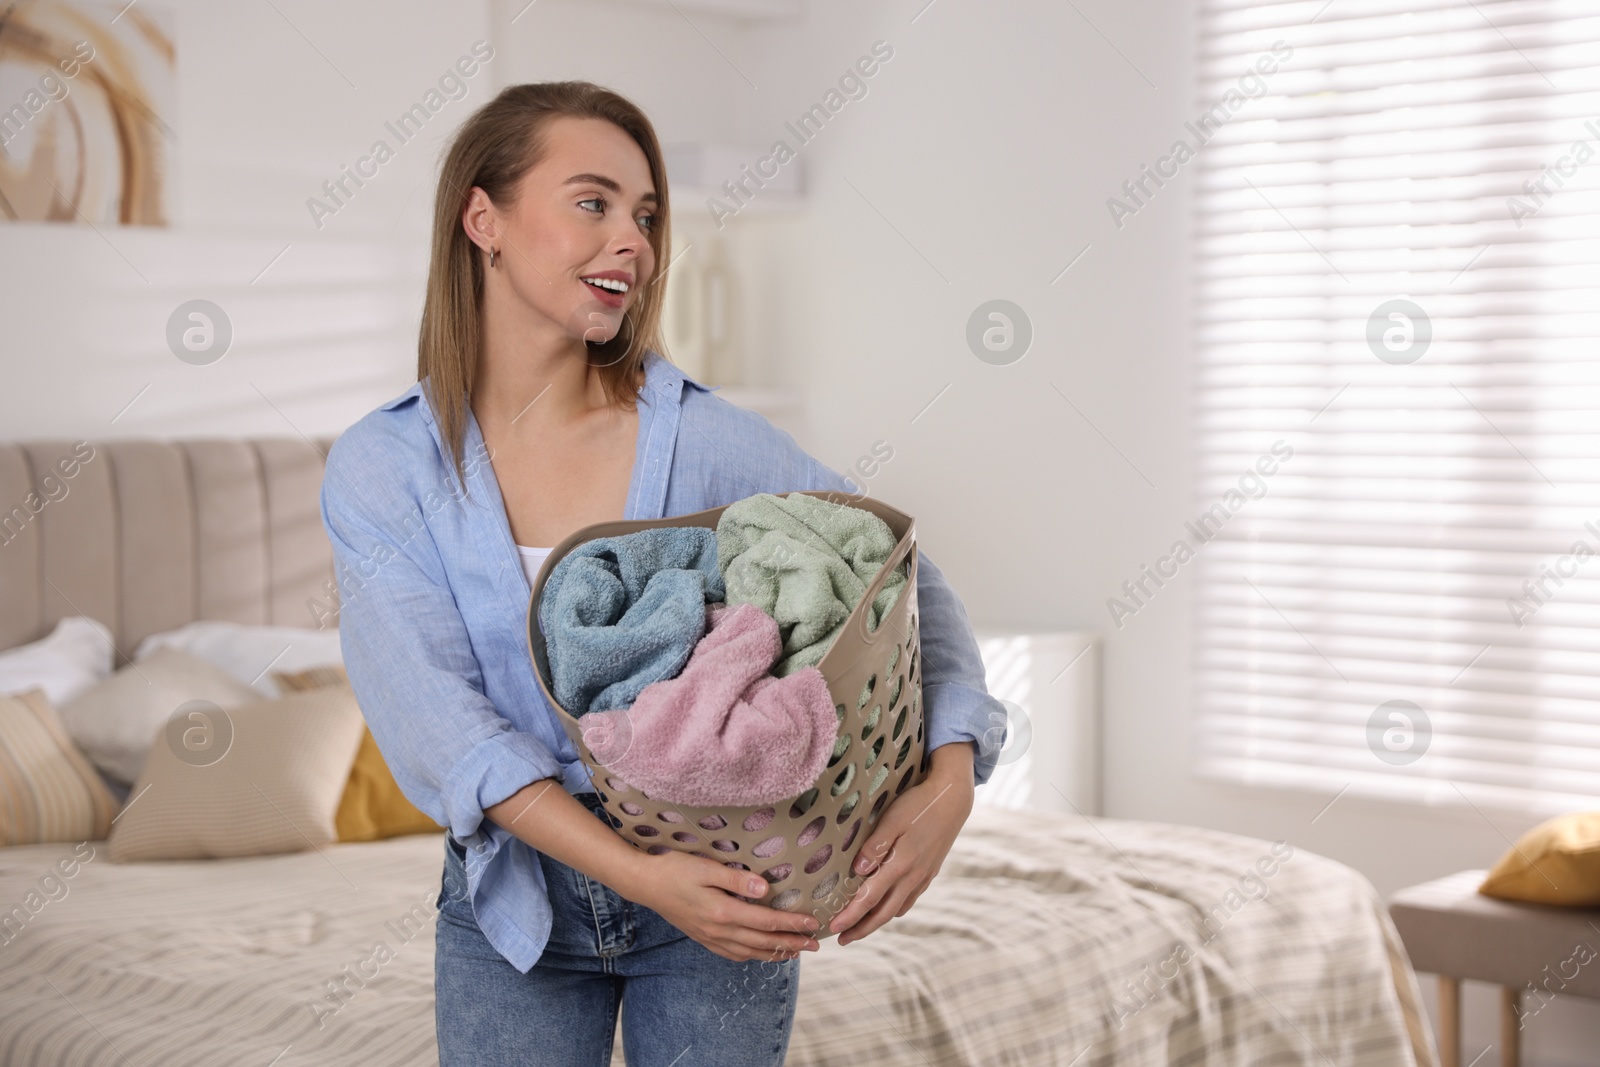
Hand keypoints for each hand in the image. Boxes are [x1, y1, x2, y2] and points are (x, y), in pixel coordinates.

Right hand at [626, 850, 822, 962]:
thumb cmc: (675, 869)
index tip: (813, 924)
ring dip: (774, 954)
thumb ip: (737, 879)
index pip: (766, 922)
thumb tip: (765, 889)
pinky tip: (759, 954)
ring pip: (749, 953)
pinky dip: (751, 956)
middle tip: (815, 945)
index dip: (792, 924)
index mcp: (722, 912)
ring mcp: (710, 937)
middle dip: (791, 944)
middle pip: (762, 942)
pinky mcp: (703, 938)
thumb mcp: (706, 868)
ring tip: (794, 952)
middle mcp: (718, 931)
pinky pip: (732, 954)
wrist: (645, 884)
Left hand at [829, 748, 974, 945]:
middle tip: (842, 940)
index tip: (834, 928)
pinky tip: (886, 907)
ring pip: (897, 909)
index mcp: (901, 864)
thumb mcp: (894, 819)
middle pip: (883, 913)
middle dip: (862, 929)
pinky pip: (908, 900)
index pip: (870, 898)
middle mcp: (913, 877)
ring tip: (859, 927)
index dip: (851, 916)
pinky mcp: (929, 873)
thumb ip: (876, 845)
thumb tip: (858, 869)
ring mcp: (923, 877)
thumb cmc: (919, 805)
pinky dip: (893, 910)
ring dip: (877, 922)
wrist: (953, 800)